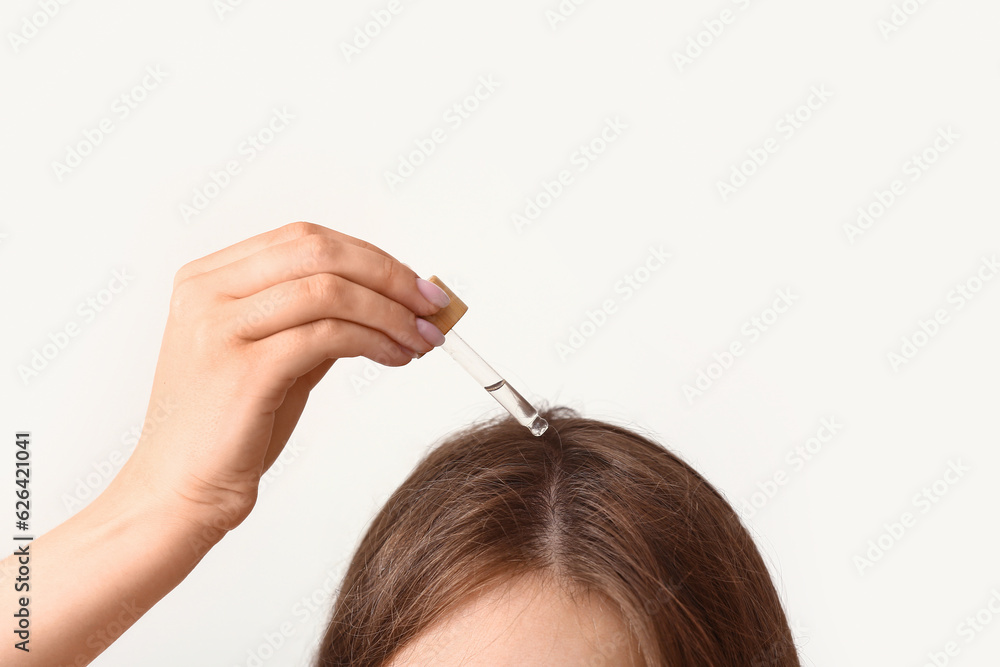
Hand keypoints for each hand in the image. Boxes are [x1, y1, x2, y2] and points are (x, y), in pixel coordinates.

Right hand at [114, 222, 449, 538]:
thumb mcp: (273, 356)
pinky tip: (396, 358)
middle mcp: (206, 292)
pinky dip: (375, 341)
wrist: (179, 493)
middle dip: (388, 275)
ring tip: (422, 339)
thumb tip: (388, 297)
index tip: (415, 282)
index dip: (370, 256)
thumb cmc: (228, 430)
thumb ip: (315, 319)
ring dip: (391, 313)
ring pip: (329, 290)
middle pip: (319, 252)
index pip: (304, 239)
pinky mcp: (241, 369)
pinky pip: (327, 336)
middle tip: (432, 305)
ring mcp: (219, 327)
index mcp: (208, 278)